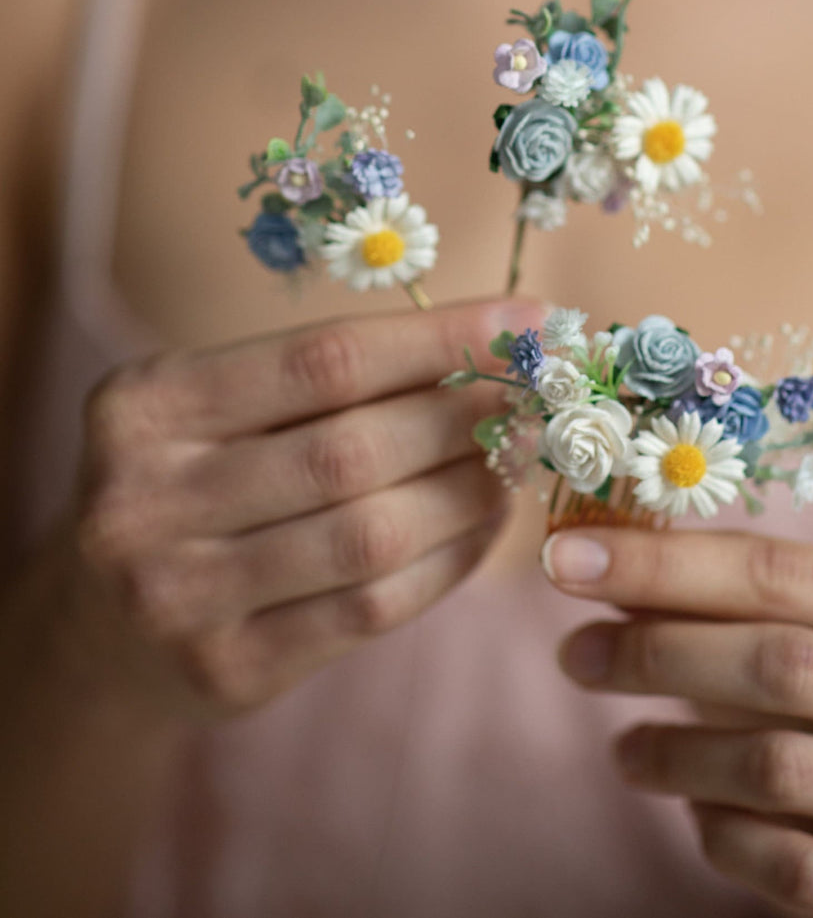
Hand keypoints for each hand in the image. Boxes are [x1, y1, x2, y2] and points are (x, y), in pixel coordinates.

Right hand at [48, 299, 538, 722]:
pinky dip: (447, 564)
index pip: (327, 359)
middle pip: (354, 449)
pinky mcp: (224, 669)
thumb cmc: (190, 484)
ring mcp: (178, 596)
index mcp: (148, 406)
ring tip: (513, 466)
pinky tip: (481, 531)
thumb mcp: (215, 411)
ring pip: (372, 535)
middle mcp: (145, 499)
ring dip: (469, 496)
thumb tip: (485, 352)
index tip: (527, 322)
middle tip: (535, 403)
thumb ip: (324, 384)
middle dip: (466, 420)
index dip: (441, 340)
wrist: (97, 624)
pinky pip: (370, 608)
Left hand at [542, 527, 812, 917]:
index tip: (566, 558)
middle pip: (783, 662)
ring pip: (780, 769)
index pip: (781, 569)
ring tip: (625, 750)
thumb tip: (585, 556)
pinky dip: (722, 834)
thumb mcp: (789, 624)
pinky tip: (696, 812)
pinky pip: (793, 866)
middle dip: (659, 653)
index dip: (663, 564)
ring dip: (676, 753)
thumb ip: (704, 592)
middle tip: (578, 655)